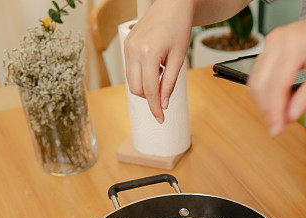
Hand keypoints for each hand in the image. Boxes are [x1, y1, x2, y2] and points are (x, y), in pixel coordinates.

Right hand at [123, 0, 194, 122]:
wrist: (171, 6)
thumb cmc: (178, 28)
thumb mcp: (179, 58)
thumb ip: (169, 83)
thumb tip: (163, 104)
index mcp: (149, 53)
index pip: (149, 90)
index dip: (156, 107)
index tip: (161, 119)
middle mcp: (134, 50)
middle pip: (137, 89)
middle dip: (150, 97)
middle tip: (164, 93)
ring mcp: (127, 47)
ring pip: (131, 81)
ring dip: (145, 86)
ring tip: (161, 74)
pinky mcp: (126, 45)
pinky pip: (130, 69)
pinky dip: (141, 75)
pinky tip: (154, 66)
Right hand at [247, 6, 305, 135]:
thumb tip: (290, 116)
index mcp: (295, 43)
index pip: (276, 84)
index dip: (274, 111)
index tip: (276, 131)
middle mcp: (278, 39)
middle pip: (260, 84)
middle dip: (267, 109)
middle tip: (279, 127)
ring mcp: (270, 41)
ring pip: (255, 82)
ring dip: (264, 103)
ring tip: (281, 115)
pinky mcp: (268, 46)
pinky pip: (259, 75)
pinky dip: (266, 92)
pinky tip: (279, 102)